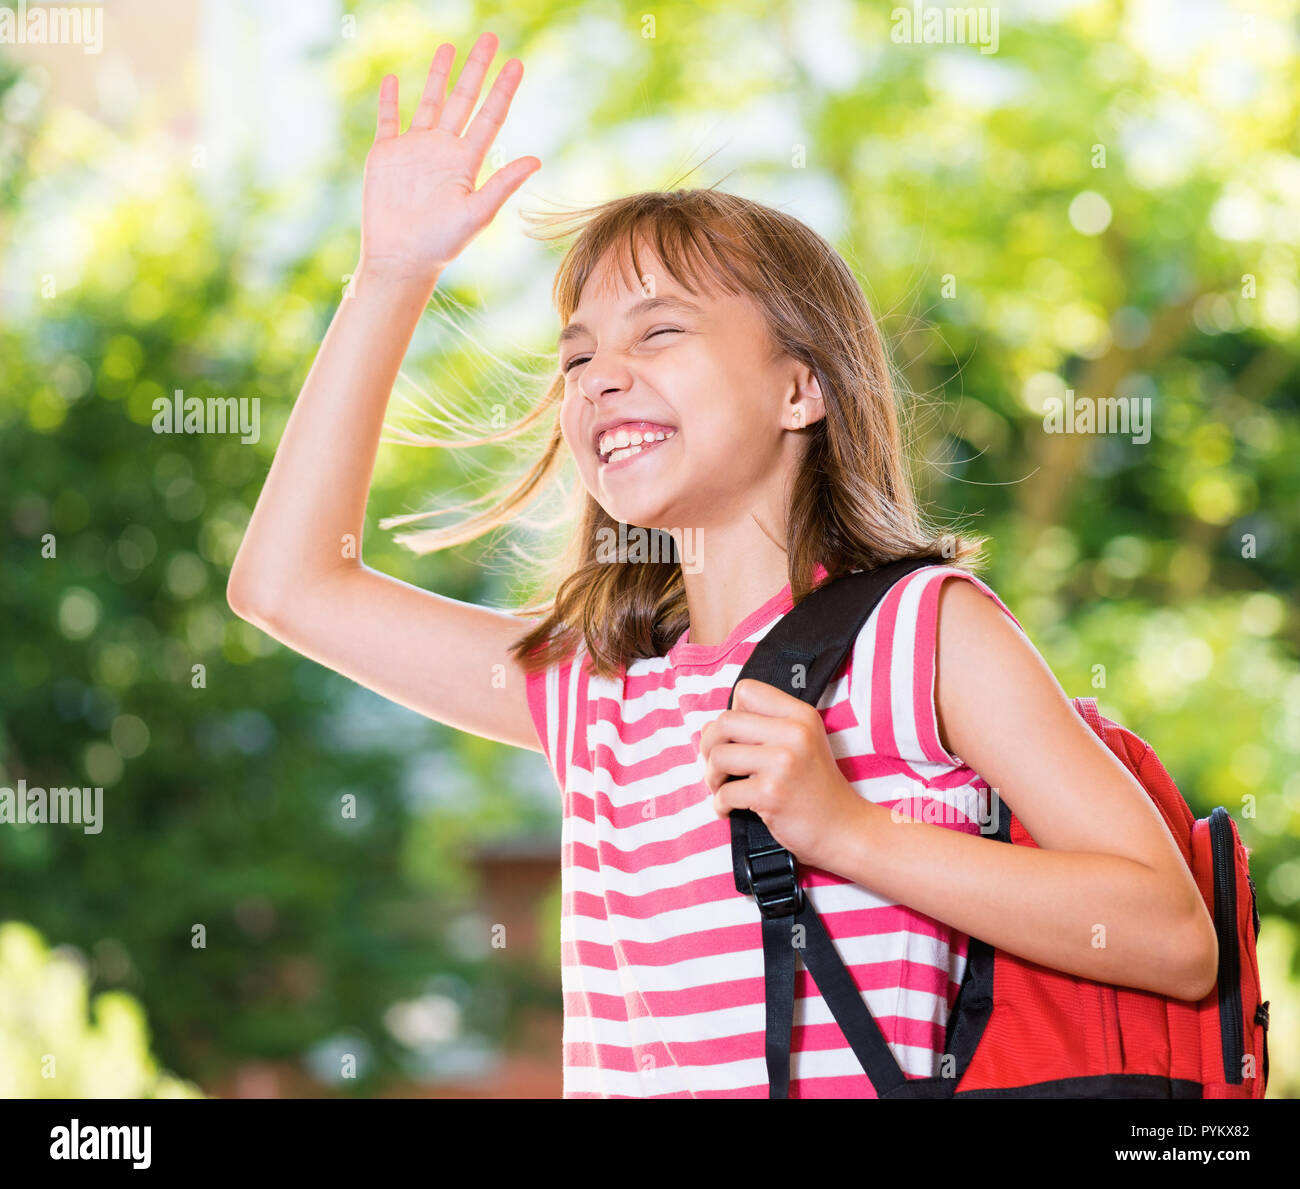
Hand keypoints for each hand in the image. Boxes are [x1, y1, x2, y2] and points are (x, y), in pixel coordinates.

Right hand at [359, 33, 540, 281]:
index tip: (517, 63)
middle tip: (491, 38)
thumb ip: (502, 184)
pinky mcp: (386, 154)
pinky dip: (388, 100)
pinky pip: (387, 120)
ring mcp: (414, 149)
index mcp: (466, 161)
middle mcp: (443, 150)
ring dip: (437, 76)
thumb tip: (536, 160)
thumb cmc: (441, 243)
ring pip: (429, 102)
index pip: (489, 116)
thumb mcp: (476, 214)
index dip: (503, 90)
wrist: (401, 257)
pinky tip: (391, 79)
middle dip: (476, 69)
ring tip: (448, 48)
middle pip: (463, 99)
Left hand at [699, 678, 866, 873]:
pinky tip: (728, 809)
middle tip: (716, 766)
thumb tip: (705, 728)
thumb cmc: (814, 787)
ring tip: (721, 788)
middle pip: (725, 721)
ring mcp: (783, 763)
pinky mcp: (772, 793)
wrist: (842, 828)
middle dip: (709, 745)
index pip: (747, 690)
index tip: (735, 738)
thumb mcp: (798, 745)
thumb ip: (757, 729)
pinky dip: (719, 804)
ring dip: (711, 776)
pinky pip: (725, 792)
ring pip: (719, 756)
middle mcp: (794, 733)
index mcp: (801, 715)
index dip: (732, 713)